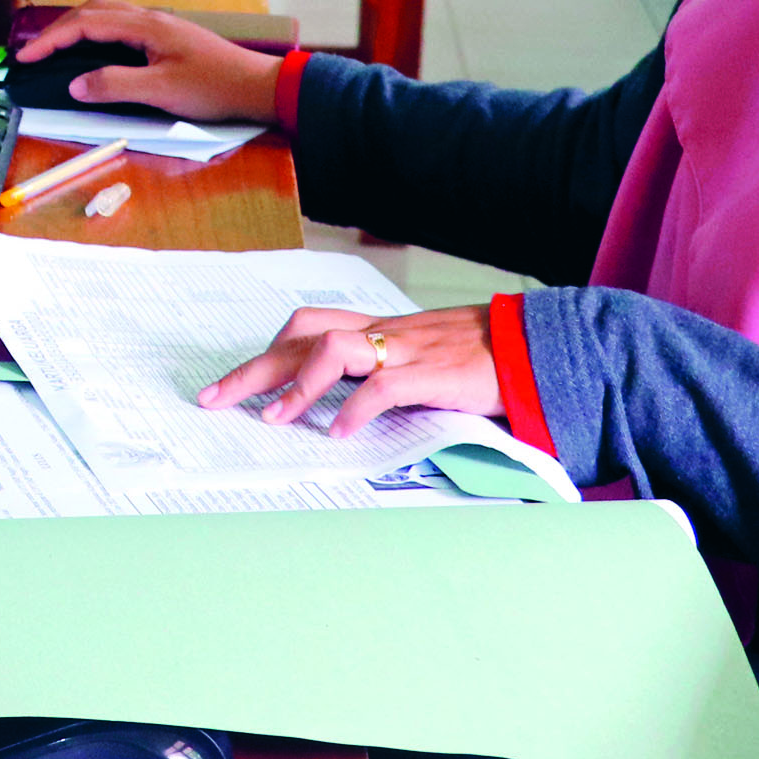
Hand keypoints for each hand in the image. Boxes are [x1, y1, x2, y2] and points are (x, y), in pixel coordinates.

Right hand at [14, 5, 283, 124]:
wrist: (255, 86)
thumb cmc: (214, 87)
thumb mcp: (160, 92)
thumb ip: (115, 85)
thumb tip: (76, 84)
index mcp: (144, 26)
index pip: (84, 25)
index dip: (50, 41)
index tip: (25, 57)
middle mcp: (149, 19)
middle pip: (91, 12)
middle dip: (57, 30)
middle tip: (32, 52)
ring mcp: (158, 27)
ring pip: (105, 16)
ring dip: (75, 28)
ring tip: (55, 48)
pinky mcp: (165, 38)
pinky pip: (119, 26)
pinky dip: (95, 34)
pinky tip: (93, 51)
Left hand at [197, 304, 499, 436]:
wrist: (543, 346)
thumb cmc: (488, 359)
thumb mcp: (429, 360)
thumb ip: (391, 377)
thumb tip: (350, 412)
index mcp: (384, 329)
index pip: (310, 325)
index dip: (269, 352)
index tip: (234, 385)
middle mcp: (388, 333)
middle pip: (304, 336)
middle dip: (255, 370)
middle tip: (215, 400)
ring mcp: (410, 350)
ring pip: (334, 349)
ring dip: (298, 386)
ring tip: (275, 419)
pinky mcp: (437, 373)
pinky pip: (384, 385)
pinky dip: (354, 409)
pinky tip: (338, 433)